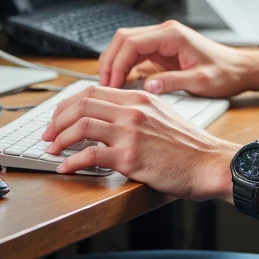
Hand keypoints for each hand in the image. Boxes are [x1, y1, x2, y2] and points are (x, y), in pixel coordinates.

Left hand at [42, 85, 236, 195]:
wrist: (211, 164)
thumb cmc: (191, 148)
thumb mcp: (164, 117)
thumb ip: (139, 113)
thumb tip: (112, 120)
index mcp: (141, 98)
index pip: (94, 91)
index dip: (69, 103)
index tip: (58, 117)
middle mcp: (133, 110)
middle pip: (82, 104)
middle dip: (56, 120)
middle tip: (47, 135)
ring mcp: (131, 132)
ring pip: (81, 125)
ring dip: (59, 139)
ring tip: (52, 150)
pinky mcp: (130, 156)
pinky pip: (90, 154)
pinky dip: (72, 161)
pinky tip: (66, 168)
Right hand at [98, 19, 258, 97]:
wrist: (240, 69)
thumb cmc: (225, 73)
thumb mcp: (201, 81)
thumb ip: (173, 83)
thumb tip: (147, 87)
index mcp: (172, 35)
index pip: (132, 42)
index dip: (116, 63)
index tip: (111, 85)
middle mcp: (164, 33)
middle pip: (123, 40)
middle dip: (109, 62)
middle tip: (104, 87)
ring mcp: (162, 41)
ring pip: (126, 46)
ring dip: (114, 65)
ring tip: (109, 88)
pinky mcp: (161, 51)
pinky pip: (135, 56)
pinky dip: (124, 68)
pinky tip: (121, 85)